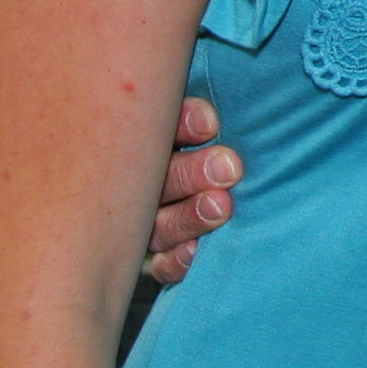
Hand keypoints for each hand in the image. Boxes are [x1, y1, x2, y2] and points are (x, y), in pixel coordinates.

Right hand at [145, 96, 237, 285]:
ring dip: (187, 216)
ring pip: (156, 222)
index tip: (211, 123)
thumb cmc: (213, 133)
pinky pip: (159, 263)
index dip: (182, 124)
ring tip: (221, 206)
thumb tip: (225, 104)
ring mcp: (138, 219)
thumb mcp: (205, 110)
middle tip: (228, 168)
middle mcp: (138, 178)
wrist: (207, 193)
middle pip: (155, 177)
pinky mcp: (151, 256)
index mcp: (148, 134)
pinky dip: (176, 259)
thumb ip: (211, 105)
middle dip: (191, 172)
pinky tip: (194, 252)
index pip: (159, 126)